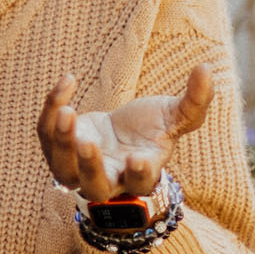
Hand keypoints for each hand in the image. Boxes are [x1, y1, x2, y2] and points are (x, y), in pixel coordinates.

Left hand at [38, 64, 214, 202]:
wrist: (119, 138)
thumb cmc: (151, 132)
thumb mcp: (176, 116)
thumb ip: (195, 100)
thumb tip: (208, 69)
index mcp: (141, 175)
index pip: (140, 182)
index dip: (140, 173)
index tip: (138, 159)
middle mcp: (109, 179)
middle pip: (95, 185)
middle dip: (90, 166)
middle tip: (87, 142)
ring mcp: (79, 170)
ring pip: (63, 169)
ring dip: (61, 142)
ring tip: (66, 111)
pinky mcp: (58, 151)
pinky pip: (47, 136)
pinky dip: (52, 109)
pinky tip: (67, 82)